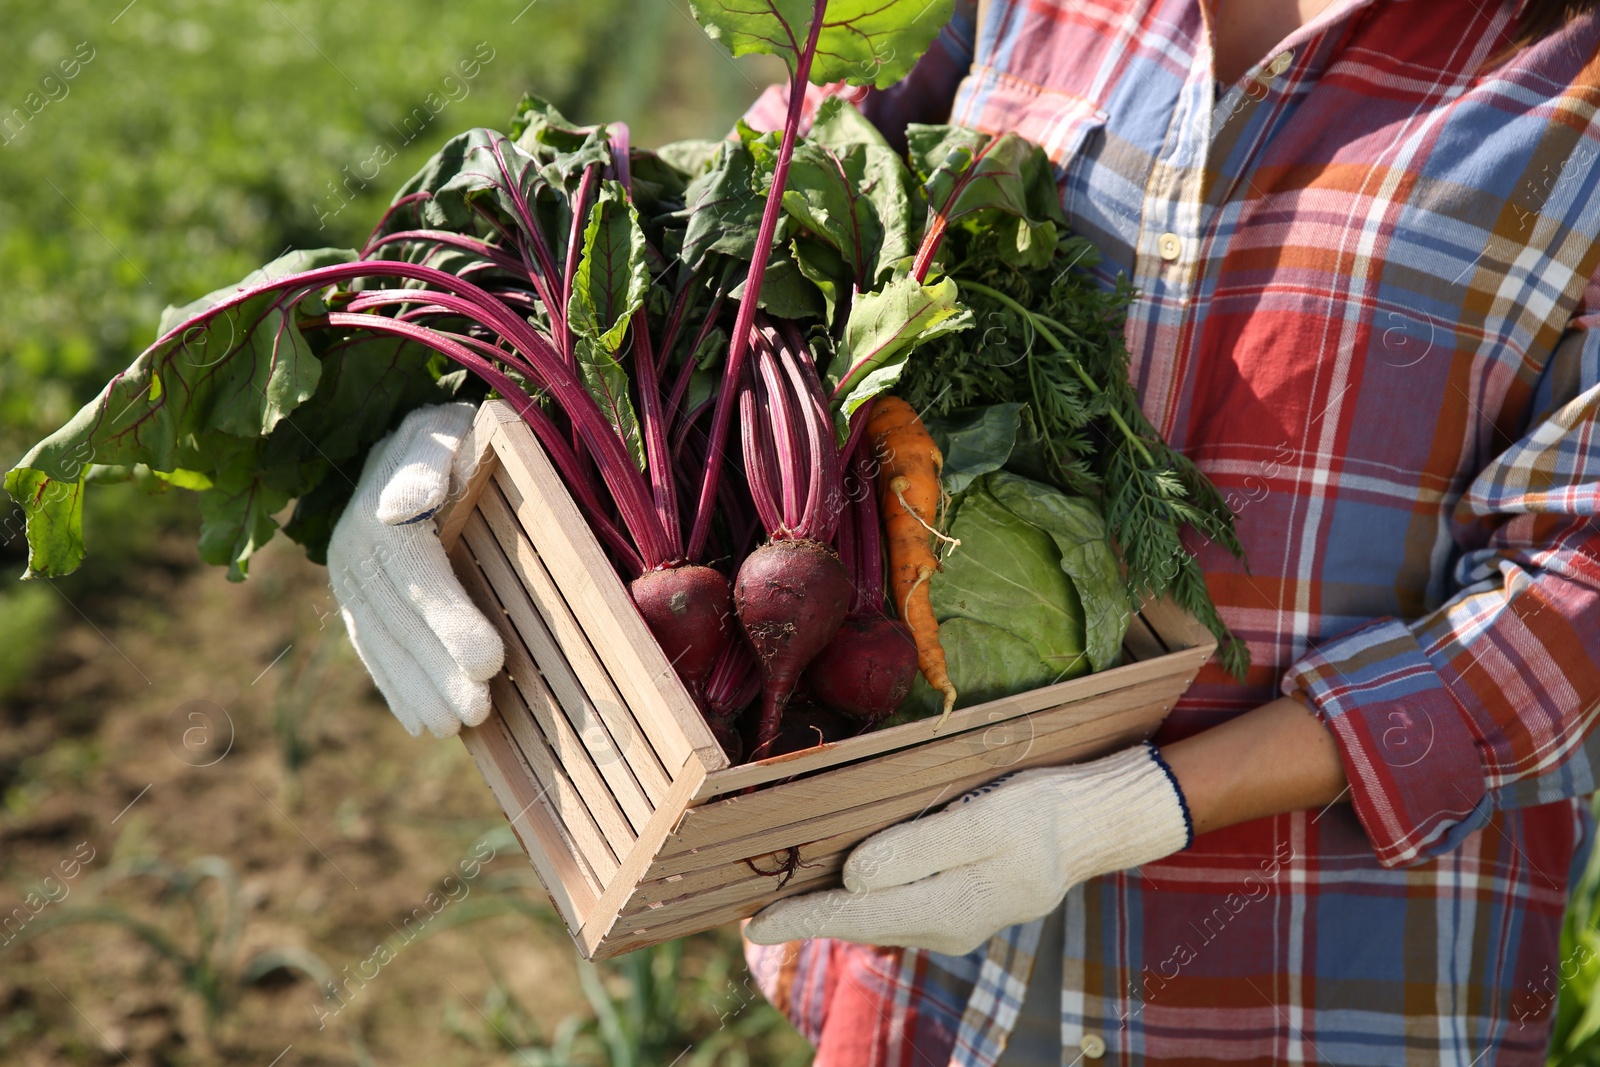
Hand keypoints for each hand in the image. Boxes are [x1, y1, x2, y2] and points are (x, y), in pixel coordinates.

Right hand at [328, 402, 504, 737]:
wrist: (414, 440)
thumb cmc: (451, 435)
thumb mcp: (443, 429)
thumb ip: (429, 458)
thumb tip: (401, 505)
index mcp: (382, 503)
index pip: (414, 571)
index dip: (449, 619)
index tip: (491, 661)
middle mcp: (353, 544)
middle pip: (397, 617)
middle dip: (438, 669)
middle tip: (479, 710)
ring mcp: (347, 574)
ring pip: (381, 641)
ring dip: (416, 689)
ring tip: (453, 727)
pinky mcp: (352, 596)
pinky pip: (369, 646)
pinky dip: (394, 686)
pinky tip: (418, 721)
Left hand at [744, 744, 1191, 955]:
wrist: (1097, 822)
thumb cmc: (1043, 811)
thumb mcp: (986, 820)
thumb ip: (919, 849)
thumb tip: (855, 877)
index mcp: (950, 907)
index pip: (856, 917)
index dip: (801, 919)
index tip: (752, 924)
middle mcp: (946, 925)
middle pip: (860, 921)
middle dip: (807, 914)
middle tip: (748, 904)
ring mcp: (955, 919)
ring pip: (878, 914)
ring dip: (833, 905)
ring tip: (782, 891)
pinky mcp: (961, 902)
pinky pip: (900, 903)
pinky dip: (865, 894)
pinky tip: (843, 878)